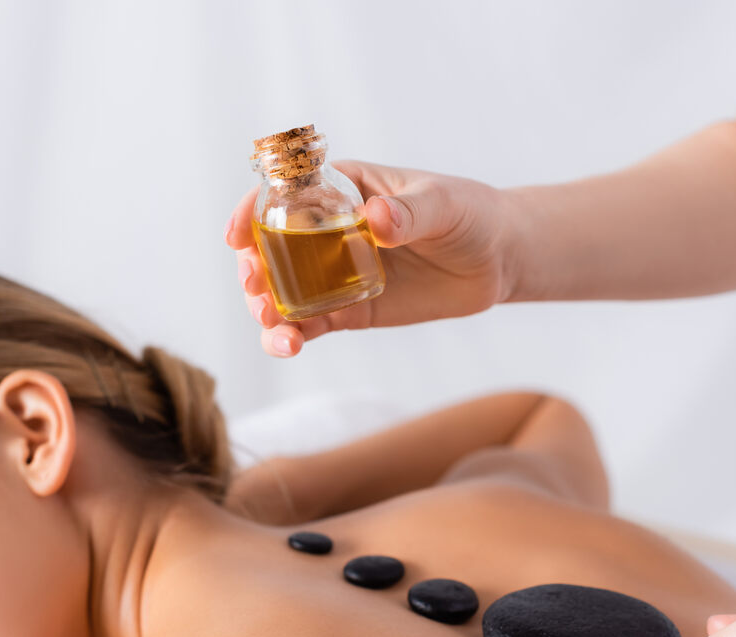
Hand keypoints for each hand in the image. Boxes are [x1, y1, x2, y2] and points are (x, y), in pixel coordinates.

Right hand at [225, 161, 512, 356]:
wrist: (498, 259)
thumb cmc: (470, 214)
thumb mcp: (443, 205)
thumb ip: (410, 212)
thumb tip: (375, 219)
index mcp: (341, 190)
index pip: (282, 196)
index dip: (250, 213)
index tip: (237, 235)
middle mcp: (326, 232)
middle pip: (269, 250)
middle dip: (252, 270)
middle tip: (257, 288)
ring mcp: (334, 274)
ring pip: (283, 293)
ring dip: (266, 310)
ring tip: (272, 325)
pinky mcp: (350, 310)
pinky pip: (310, 323)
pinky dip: (292, 336)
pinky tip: (290, 345)